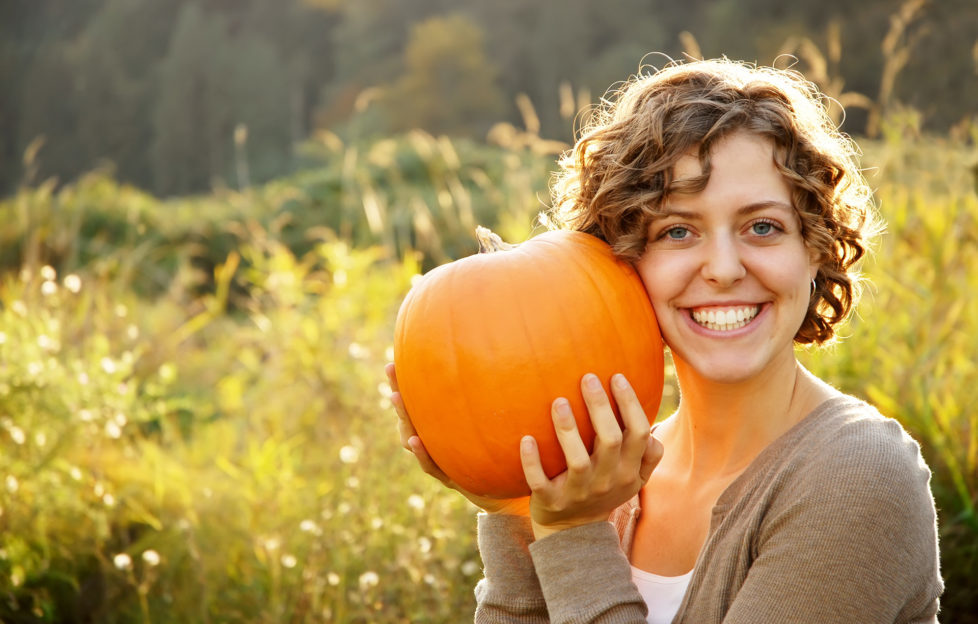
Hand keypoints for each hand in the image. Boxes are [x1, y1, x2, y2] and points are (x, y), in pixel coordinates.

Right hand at [385, 363, 529, 515]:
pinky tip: (415, 441)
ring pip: (412, 438)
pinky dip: (422, 453)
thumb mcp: (501, 423)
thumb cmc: (506, 452)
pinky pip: (431, 465)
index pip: (422, 399)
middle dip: (400, 392)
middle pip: (411, 414)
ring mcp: (439, 459)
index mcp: (445, 424)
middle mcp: (437, 440)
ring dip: (404, 419)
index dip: (407, 380)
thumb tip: (511, 354)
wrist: (510, 492)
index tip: (396, 359)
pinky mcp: (449, 478)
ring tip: (397, 398)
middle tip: (390, 369)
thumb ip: (499, 396)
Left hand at [520, 373, 662, 539]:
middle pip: (610, 440)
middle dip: (600, 407)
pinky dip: (532, 461)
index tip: (616, 377)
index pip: (639, 434)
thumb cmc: (604, 491)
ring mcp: (578, 493)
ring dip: (568, 430)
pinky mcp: (551, 501)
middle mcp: (607, 482)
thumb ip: (647, 455)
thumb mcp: (632, 479)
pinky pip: (540, 482)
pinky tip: (526, 439)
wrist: (573, 532)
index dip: (630, 404)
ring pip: (577, 460)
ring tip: (559, 401)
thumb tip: (654, 424)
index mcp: (629, 471)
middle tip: (587, 378)